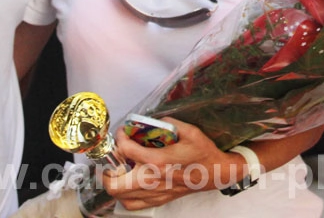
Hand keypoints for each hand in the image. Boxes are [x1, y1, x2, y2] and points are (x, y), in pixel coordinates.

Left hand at [100, 118, 240, 209]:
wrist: (216, 173)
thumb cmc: (203, 153)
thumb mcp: (189, 131)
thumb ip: (169, 122)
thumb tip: (154, 119)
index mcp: (157, 161)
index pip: (125, 150)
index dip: (120, 138)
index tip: (122, 132)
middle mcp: (151, 180)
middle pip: (114, 183)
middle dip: (107, 169)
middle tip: (113, 157)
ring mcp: (153, 193)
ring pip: (120, 196)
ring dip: (114, 182)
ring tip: (119, 170)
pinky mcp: (158, 200)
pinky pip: (132, 204)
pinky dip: (124, 196)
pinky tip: (128, 184)